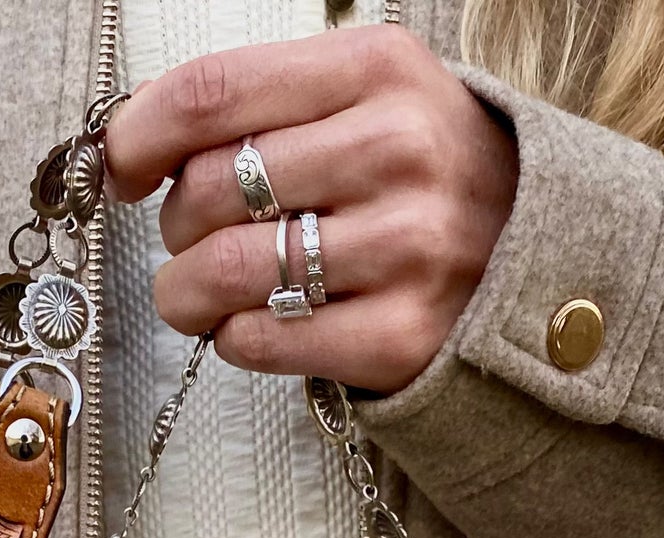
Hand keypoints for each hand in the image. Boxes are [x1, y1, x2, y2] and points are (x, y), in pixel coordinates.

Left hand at [106, 26, 517, 394]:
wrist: (544, 261)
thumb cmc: (428, 178)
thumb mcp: (370, 97)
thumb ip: (266, 104)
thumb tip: (134, 143)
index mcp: (378, 71)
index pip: (212, 92)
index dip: (138, 136)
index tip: (119, 169)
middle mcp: (396, 151)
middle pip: (208, 188)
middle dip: (175, 225)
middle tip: (193, 241)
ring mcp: (404, 249)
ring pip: (224, 271)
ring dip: (185, 293)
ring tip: (195, 296)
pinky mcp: (400, 337)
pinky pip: (261, 340)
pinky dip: (233, 339)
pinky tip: (253, 326)